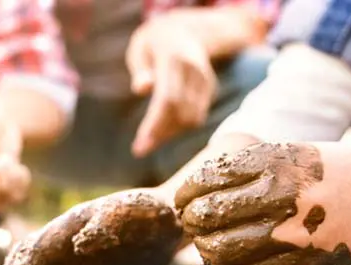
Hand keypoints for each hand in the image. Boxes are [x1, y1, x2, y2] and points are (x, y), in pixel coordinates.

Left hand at [127, 10, 217, 157]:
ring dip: (171, 134)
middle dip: (161, 134)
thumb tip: (141, 89)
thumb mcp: (140, 50)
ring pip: (192, 118)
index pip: (168, 99)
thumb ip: (141, 70)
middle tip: (140, 149)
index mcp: (174, 59)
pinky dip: (180, 128)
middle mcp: (195, 70)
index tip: (139, 146)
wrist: (184, 30)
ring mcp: (206, 80)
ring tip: (149, 139)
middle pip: (181, 113)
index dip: (155, 125)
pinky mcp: (211, 89)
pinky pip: (197, 116)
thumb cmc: (153, 44)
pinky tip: (164, 130)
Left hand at [174, 142, 350, 264]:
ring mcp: (293, 234)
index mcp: (274, 164)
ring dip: (207, 250)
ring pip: (224, 250)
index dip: (187, 195)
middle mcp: (282, 198)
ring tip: (207, 244)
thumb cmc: (329, 170)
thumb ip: (244, 170)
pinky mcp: (303, 263)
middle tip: (192, 224)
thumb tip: (191, 197)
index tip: (184, 200)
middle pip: (209, 217)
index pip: (207, 182)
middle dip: (193, 223)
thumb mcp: (287, 154)